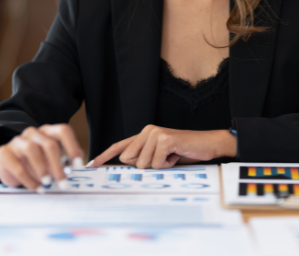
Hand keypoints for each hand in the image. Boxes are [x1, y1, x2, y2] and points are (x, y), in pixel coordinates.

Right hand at [0, 124, 83, 190]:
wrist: (9, 167)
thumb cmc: (36, 164)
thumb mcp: (52, 162)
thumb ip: (65, 162)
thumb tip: (80, 169)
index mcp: (48, 132)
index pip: (63, 131)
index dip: (72, 147)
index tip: (77, 165)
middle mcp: (33, 133)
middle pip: (49, 144)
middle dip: (58, 166)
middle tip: (63, 183)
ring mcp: (17, 141)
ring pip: (32, 150)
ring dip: (42, 169)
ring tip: (47, 183)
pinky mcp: (3, 152)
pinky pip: (17, 165)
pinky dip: (28, 179)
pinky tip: (36, 188)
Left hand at [88, 125, 236, 168]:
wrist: (207, 144)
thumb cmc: (184, 152)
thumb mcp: (161, 157)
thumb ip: (144, 159)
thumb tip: (128, 164)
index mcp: (144, 135)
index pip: (120, 146)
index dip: (104, 155)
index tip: (91, 165)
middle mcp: (147, 131)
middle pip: (130, 161)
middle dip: (147, 166)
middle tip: (164, 159)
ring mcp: (155, 133)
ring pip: (144, 165)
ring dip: (160, 166)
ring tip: (173, 156)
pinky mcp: (164, 139)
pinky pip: (157, 164)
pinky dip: (168, 165)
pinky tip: (177, 155)